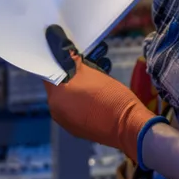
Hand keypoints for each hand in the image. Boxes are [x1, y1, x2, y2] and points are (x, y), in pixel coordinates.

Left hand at [44, 25, 157, 161]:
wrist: (129, 126)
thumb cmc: (109, 97)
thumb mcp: (91, 73)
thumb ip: (73, 62)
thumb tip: (65, 53)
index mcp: (55, 98)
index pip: (49, 72)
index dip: (57, 60)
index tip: (66, 51)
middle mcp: (57, 112)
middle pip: (59, 84)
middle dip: (72, 71)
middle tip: (86, 60)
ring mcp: (68, 122)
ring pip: (69, 95)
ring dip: (80, 83)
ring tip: (97, 73)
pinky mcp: (80, 128)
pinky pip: (76, 107)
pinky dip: (84, 97)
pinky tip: (98, 89)